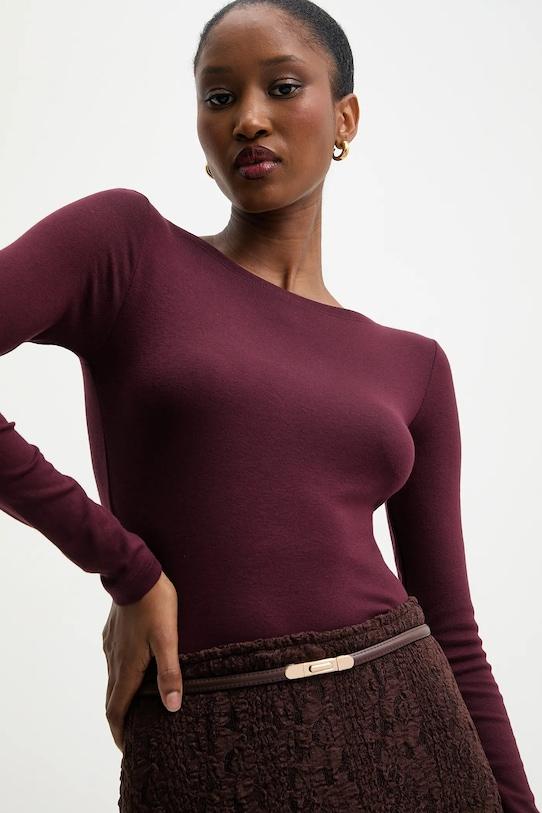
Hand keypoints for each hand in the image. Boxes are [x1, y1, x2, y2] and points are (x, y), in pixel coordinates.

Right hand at [101, 571, 182, 751]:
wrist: (134, 572)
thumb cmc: (155, 604)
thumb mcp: (168, 638)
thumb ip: (170, 672)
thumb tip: (172, 707)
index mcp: (127, 668)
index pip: (116, 712)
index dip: (121, 734)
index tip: (128, 749)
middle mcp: (114, 661)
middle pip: (112, 700)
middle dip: (121, 721)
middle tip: (134, 735)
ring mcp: (111, 647)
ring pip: (113, 680)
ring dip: (122, 698)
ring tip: (137, 708)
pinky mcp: (112, 634)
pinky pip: (114, 663)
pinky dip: (122, 677)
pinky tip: (135, 672)